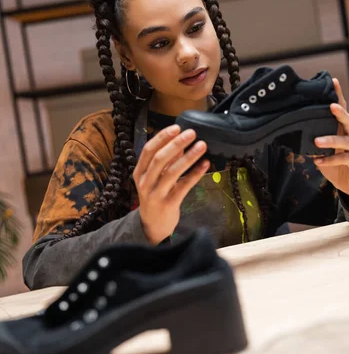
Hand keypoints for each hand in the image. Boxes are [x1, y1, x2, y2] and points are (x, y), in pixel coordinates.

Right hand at [133, 125, 209, 244]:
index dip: (162, 137)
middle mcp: (145, 182)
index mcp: (139, 172)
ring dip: (188, 157)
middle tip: (192, 133)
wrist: (152, 225)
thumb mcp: (155, 177)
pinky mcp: (168, 204)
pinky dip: (195, 174)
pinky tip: (205, 164)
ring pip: (172, 172)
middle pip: (159, 159)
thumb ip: (166, 160)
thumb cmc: (155, 196)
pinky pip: (184, 186)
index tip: (177, 127)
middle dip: (176, 144)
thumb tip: (180, 140)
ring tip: (202, 146)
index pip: (148, 150)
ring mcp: (156, 194)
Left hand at [313, 78, 348, 201]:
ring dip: (330, 140)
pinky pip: (343, 159)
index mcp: (343, 128)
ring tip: (316, 141)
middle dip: (339, 113)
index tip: (333, 81)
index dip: (337, 95)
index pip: (341, 108)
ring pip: (345, 141)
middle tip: (331, 106)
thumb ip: (312, 138)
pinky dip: (329, 160)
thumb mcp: (322, 149)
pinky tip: (317, 161)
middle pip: (347, 120)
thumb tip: (289, 129)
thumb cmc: (333, 162)